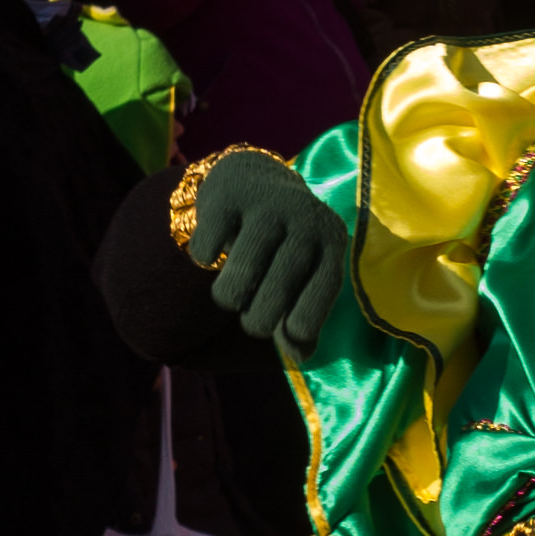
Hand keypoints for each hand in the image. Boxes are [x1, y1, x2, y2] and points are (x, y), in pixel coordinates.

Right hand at [186, 146, 345, 347]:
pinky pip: (206, 250)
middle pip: (278, 289)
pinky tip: (211, 254)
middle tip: (251, 323)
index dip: (303, 324)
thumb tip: (299, 357)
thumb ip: (301, 321)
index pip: (323, 291)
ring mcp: (267, 203)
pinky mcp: (228, 196)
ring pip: (240, 276)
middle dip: (258, 321)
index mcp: (331, 239)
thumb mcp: (302, 276)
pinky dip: (202, 260)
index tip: (286, 338)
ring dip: (228, 297)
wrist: (253, 177)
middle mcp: (305, 217)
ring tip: (229, 296)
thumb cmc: (282, 244)